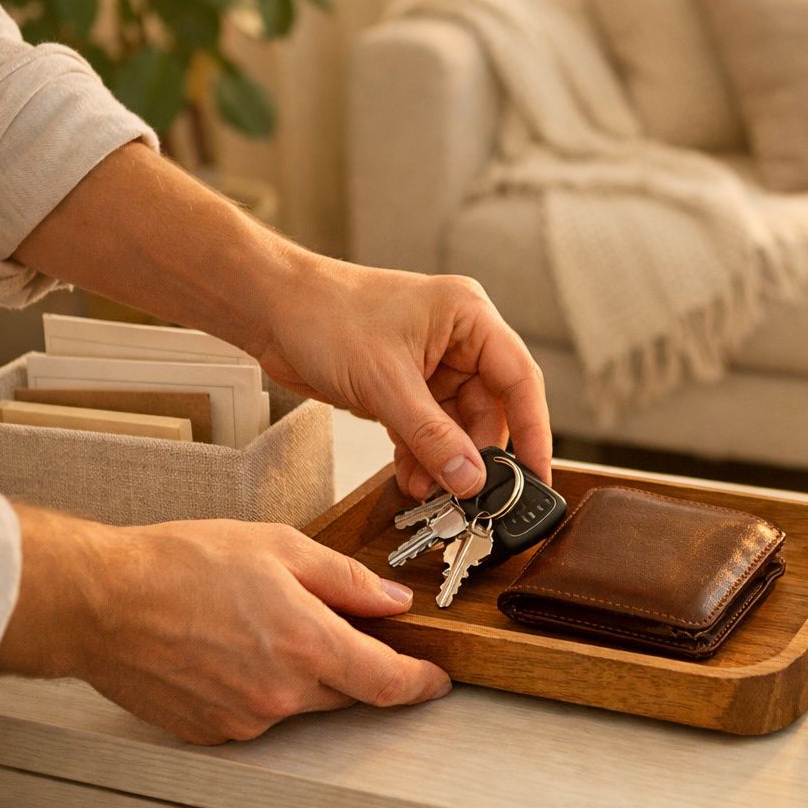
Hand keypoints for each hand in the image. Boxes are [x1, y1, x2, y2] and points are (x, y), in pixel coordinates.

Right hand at [0, 506, 450, 745]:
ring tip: (260, 625)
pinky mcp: (212, 732)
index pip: (387, 682)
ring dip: (302, 672)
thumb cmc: (180, 565)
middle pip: (347, 691)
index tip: (436, 679)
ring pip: (302, 702)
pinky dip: (261, 686)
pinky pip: (259, 713)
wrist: (100, 601)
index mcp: (307, 645)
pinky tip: (231, 649)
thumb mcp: (280, 548)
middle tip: (327, 624)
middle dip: (352, 662)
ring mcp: (245, 720)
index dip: (420, 683)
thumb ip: (346, 580)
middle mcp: (280, 693)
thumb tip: (393, 601)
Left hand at [12, 145, 548, 499]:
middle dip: (478, 456)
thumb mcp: (386, 384)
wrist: (269, 309)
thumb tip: (471, 479)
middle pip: (491, 410)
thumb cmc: (325, 315)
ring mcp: (433, 365)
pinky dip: (422, 457)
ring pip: (458, 427)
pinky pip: (428, 431)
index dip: (534, 430)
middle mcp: (459, 340)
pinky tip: (413, 480)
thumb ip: (433, 437)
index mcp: (469, 318)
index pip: (519, 379)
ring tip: (434, 494)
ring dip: (446, 462)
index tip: (537, 475)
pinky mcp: (406, 386)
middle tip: (474, 497)